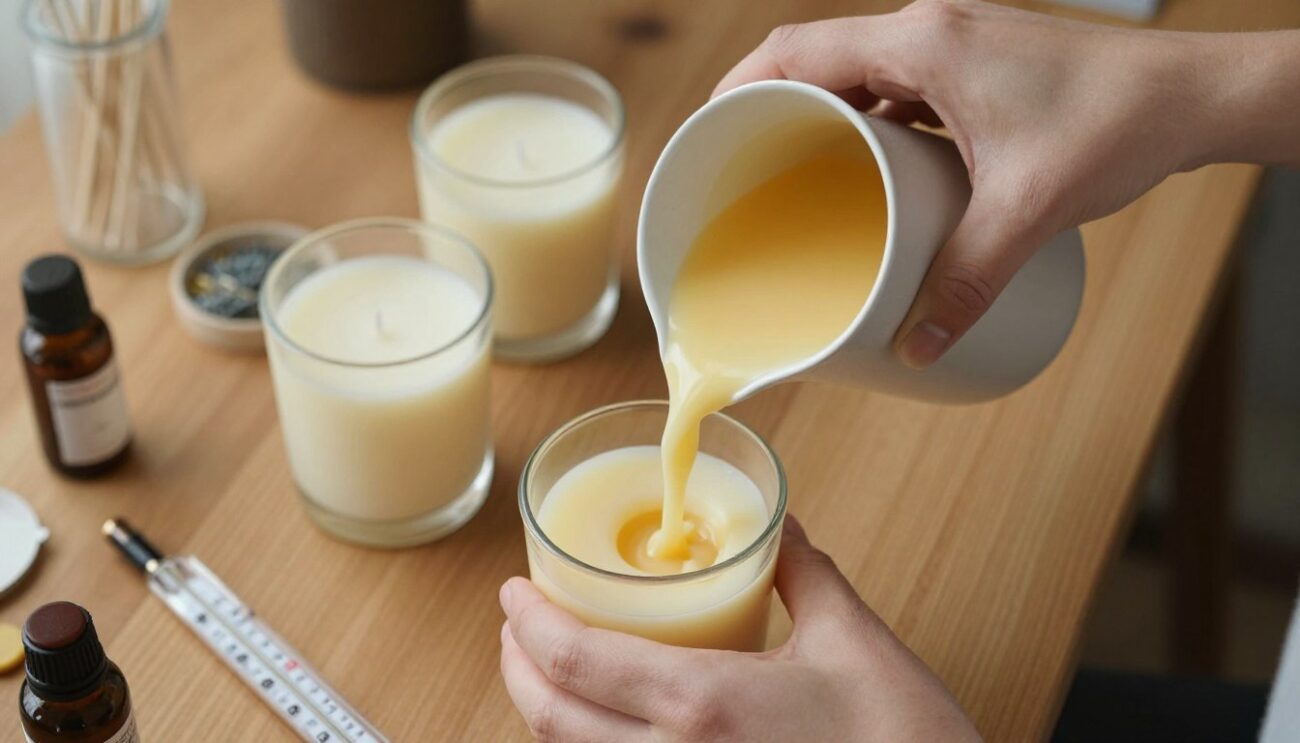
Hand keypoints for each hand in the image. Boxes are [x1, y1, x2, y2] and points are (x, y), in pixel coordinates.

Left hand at [499, 517, 981, 741]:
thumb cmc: (906, 742)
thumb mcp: (855, 641)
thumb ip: (805, 573)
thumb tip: (781, 526)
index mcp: (702, 706)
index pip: (577, 660)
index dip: (528, 624)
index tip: (510, 593)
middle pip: (553, 719)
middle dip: (518, 668)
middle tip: (518, 626)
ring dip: (548, 712)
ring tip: (551, 668)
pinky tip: (606, 724)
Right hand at [714, 1, 1299, 368]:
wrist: (1193, 94)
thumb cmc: (1120, 124)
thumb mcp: (1027, 210)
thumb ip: (966, 282)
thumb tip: (916, 347)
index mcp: (922, 42)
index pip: (793, 51)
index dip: (736, 92)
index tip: (707, 141)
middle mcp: (927, 30)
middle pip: (811, 56)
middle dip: (765, 109)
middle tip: (739, 168)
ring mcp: (950, 44)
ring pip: (851, 69)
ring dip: (815, 114)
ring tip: (790, 175)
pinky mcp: (971, 65)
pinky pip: (891, 86)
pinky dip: (862, 121)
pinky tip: (865, 169)